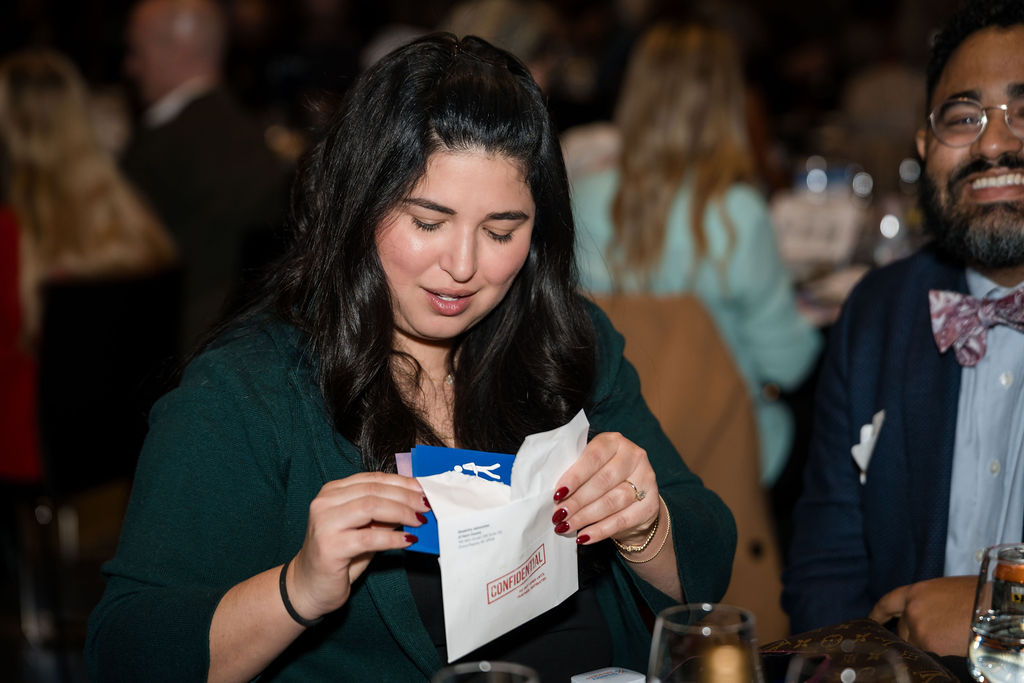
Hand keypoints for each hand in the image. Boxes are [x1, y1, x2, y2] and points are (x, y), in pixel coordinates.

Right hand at [287, 472, 428, 620]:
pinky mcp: (329, 547)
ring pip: (371, 506)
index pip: (373, 479)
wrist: (308, 587)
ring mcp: (324, 524)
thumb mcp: (362, 528)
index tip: (424, 489)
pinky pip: (369, 537)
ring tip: (420, 521)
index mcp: (332, 492)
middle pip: (374, 490)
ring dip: (401, 512)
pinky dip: (393, 537)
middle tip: (427, 506)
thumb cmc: (338, 556)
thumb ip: (382, 513)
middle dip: (406, 497)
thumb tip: (415, 503)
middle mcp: (324, 503)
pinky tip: (408, 540)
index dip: (402, 482)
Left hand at [551, 432, 659, 545]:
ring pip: (612, 502)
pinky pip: (622, 521)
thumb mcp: (591, 468)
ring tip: (567, 526)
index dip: (575, 476)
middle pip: (603, 481)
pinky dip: (600, 530)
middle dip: (577, 500)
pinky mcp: (650, 505)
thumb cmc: (603, 479)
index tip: (557, 493)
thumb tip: (556, 494)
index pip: (594, 457)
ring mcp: (646, 480)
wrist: (633, 500)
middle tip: (559, 515)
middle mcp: (634, 456)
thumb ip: (577, 473)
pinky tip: (584, 536)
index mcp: (614, 441)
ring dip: (586, 516)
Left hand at [869, 575, 975, 655]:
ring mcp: (918, 628)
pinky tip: (950, 650)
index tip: (872, 622)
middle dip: (915, 635)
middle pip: (902, 629)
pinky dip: (936, 656)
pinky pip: (926, 655)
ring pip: (915, 645)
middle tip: (934, 637)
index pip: (888, 603)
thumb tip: (927, 616)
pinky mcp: (929, 645)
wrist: (997, 606)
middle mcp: (911, 609)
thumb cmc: (980, 596)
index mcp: (916, 592)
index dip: (878, 614)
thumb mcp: (948, 592)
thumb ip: (929, 603)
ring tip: (948, 640)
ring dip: (928, 646)